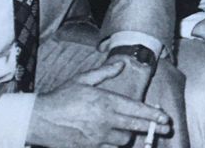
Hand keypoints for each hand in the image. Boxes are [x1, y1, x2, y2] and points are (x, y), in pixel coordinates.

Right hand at [26, 61, 170, 147]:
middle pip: (135, 126)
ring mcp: (97, 137)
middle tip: (165, 129)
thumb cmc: (61, 97)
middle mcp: (104, 120)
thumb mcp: (82, 79)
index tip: (165, 117)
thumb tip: (121, 64)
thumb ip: (104, 72)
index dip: (153, 114)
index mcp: (105, 101)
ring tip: (131, 130)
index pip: (136, 109)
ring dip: (129, 135)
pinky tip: (116, 140)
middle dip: (153, 128)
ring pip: (124, 140)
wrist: (38, 119)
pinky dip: (115, 145)